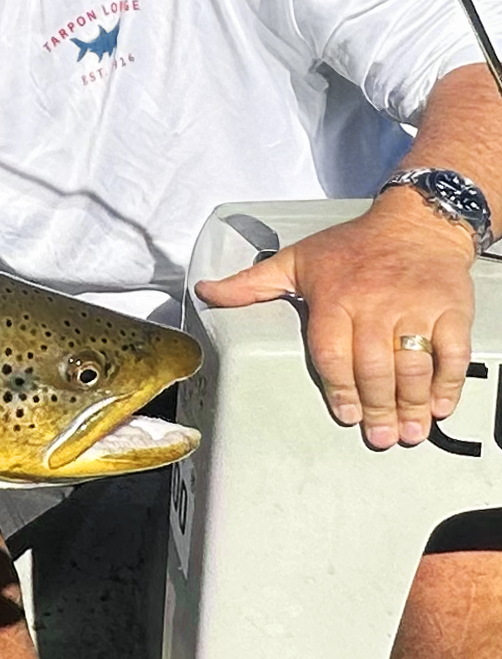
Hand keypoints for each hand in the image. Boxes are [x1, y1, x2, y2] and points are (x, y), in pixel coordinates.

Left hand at [195, 195, 474, 448]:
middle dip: (378, 407)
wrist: (415, 221)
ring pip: (413, 365)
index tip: (346, 415)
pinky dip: (449, 382)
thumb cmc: (351, 246)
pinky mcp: (451, 308)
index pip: (333, 354)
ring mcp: (415, 308)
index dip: (340, 389)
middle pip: (374, 367)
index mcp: (335, 299)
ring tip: (408, 432)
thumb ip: (251, 284)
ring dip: (412, 403)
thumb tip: (205, 291)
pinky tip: (440, 406)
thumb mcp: (295, 260)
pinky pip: (453, 351)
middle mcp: (375, 305)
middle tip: (379, 436)